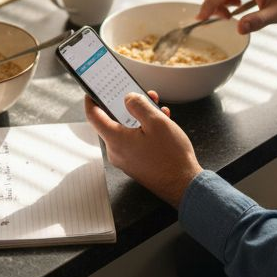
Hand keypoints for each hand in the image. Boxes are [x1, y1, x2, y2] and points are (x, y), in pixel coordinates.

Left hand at [84, 90, 202, 207]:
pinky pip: (134, 141)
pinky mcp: (135, 163)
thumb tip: (127, 98)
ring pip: (127, 130)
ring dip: (140, 117)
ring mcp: (125, 159)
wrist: (184, 185)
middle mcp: (116, 151)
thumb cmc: (171, 157)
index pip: (94, 116)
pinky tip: (161, 124)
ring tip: (158, 109)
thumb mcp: (157, 122)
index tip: (94, 90)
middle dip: (128, 106)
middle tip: (139, 95)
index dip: (92, 100)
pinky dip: (145, 130)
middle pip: (113, 121)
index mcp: (116, 139)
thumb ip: (138, 105)